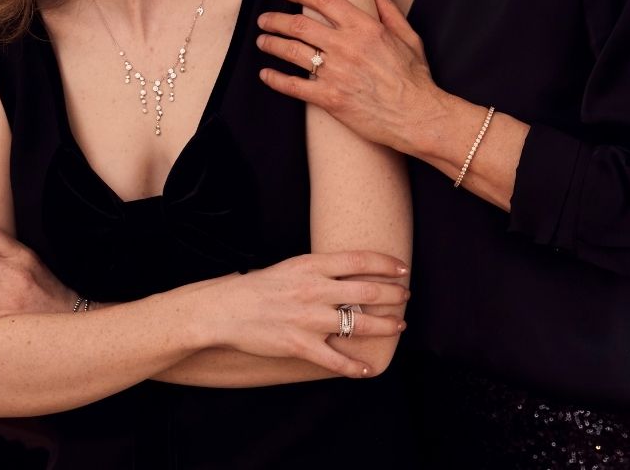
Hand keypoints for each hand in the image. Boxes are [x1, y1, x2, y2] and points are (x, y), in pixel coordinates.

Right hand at [196, 251, 409, 377]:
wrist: (225, 310)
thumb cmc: (258, 287)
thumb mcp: (292, 267)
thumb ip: (321, 269)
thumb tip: (354, 272)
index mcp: (312, 265)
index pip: (359, 260)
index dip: (386, 264)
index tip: (402, 269)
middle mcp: (314, 290)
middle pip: (366, 290)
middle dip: (393, 294)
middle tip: (405, 297)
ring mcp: (308, 318)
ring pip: (359, 323)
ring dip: (384, 326)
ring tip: (398, 326)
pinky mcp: (299, 344)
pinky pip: (334, 359)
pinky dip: (353, 366)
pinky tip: (366, 369)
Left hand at [256, 0, 448, 154]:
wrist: (418, 116)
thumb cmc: (416, 79)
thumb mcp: (409, 38)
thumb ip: (391, 12)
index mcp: (365, 27)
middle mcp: (347, 46)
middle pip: (299, 24)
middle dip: (275, 19)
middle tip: (265, 19)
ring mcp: (336, 73)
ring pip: (292, 52)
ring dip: (271, 44)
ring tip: (262, 41)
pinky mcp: (330, 98)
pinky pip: (294, 86)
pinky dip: (275, 79)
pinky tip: (265, 75)